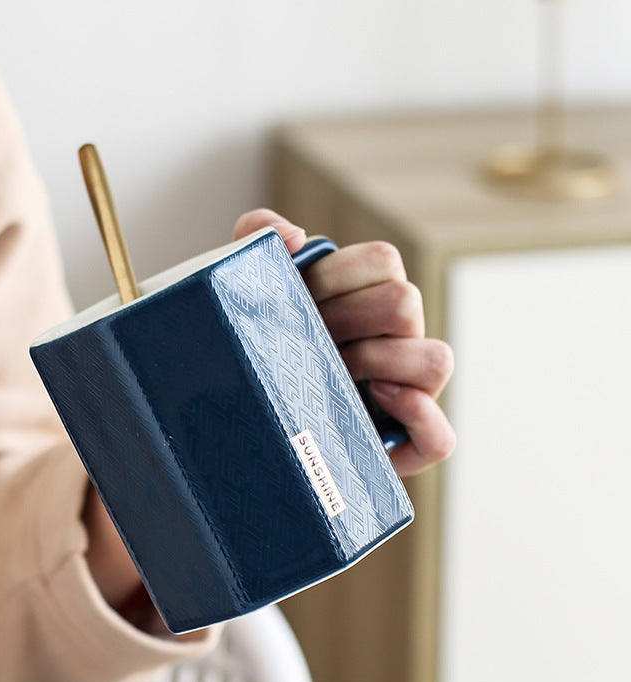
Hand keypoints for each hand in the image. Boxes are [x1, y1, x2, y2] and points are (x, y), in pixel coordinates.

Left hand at [233, 209, 454, 475]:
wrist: (242, 428)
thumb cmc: (254, 352)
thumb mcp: (247, 292)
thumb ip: (259, 235)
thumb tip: (295, 237)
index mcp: (368, 300)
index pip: (382, 261)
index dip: (337, 274)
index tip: (298, 296)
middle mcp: (396, 341)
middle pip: (404, 301)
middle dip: (347, 317)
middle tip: (307, 339)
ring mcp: (407, 393)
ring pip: (435, 360)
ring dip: (377, 360)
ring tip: (333, 374)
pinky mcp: (402, 446)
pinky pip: (440, 439)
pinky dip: (417, 417)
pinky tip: (375, 403)